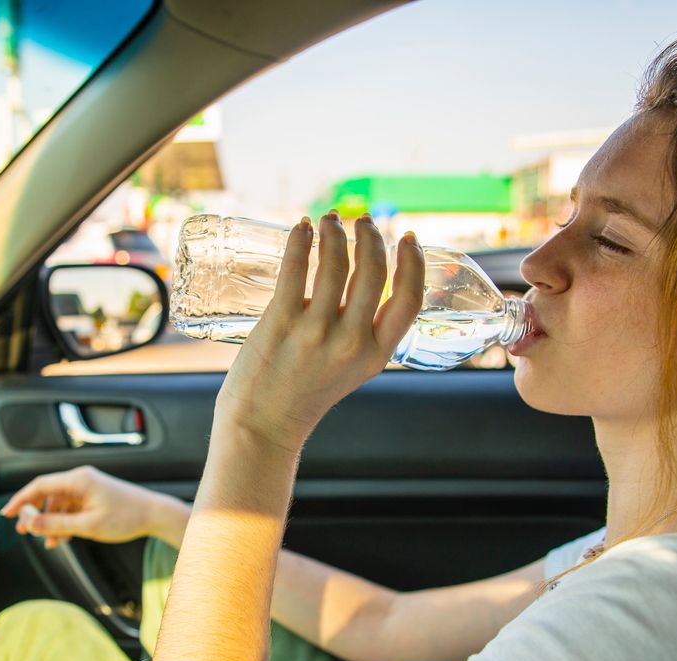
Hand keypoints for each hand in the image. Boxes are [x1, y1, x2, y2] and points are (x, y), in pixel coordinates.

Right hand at [0, 465, 185, 547]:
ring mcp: (87, 487)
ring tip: (47, 542)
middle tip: (21, 530)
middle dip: (33, 512)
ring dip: (50, 521)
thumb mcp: (89, 525)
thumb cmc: (126, 517)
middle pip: (46, 493)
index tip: (6, 514)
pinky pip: (70, 507)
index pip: (40, 486)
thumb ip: (57, 524)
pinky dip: (63, 521)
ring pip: (58, 503)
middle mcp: (81, 479)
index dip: (20, 500)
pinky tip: (61, 538)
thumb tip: (31, 524)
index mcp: (78, 480)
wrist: (154, 514)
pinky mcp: (93, 496)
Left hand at [215, 211, 424, 453]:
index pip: (409, 299)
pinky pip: (295, 269)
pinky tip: (302, 227)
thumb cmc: (303, 395)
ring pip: (334, 263)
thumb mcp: (351, 370)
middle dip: (371, 236)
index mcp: (376, 355)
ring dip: (335, 232)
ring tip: (330, 219)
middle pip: (373, 272)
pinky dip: (300, 241)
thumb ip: (360, 333)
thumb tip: (353, 281)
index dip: (414, 262)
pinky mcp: (281, 322)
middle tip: (362, 221)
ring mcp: (316, 331)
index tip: (407, 238)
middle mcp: (351, 342)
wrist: (263, 425)